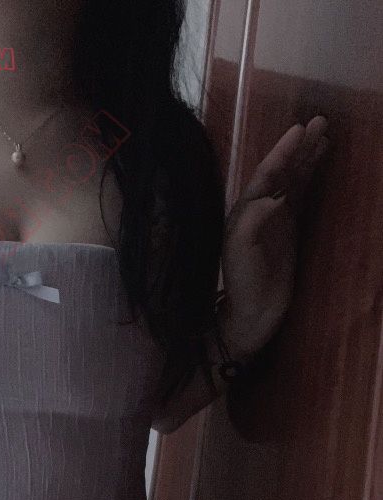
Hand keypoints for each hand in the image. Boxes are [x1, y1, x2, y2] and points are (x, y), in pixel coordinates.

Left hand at [219, 116, 330, 356]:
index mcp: (245, 211)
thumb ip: (252, 223)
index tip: (299, 131)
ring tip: (325, 136)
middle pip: (283, 172)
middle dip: (300, 148)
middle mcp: (260, 211)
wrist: (252, 312)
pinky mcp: (289, 233)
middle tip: (321, 121)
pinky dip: (311, 182)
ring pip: (295, 182)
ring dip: (308, 159)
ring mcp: (276, 221)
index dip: (283, 153)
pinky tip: (320, 168)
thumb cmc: (242, 282)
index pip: (266, 175)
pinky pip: (303, 199)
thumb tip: (273, 198)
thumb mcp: (240, 253)